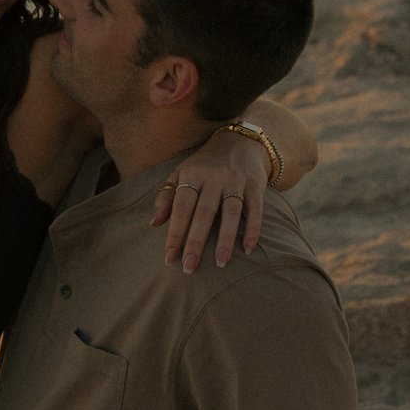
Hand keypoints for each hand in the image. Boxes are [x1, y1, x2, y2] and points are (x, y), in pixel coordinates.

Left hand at [151, 128, 270, 272]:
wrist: (241, 142)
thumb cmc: (205, 165)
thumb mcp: (181, 174)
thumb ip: (166, 197)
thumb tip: (153, 224)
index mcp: (192, 175)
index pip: (181, 207)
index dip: (175, 233)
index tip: (169, 258)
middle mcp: (214, 177)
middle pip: (204, 213)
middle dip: (196, 241)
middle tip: (189, 267)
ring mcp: (236, 181)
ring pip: (231, 212)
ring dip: (225, 239)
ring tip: (220, 263)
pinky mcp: (256, 185)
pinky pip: (255, 210)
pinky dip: (253, 229)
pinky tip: (248, 249)